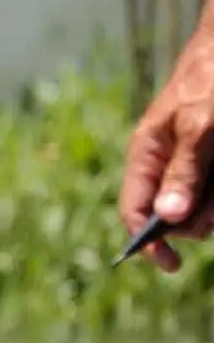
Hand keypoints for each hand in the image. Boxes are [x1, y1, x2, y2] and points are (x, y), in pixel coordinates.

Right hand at [125, 19, 213, 268]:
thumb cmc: (211, 79)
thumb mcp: (199, 126)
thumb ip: (185, 171)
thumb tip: (168, 217)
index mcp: (148, 156)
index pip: (136, 210)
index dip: (148, 240)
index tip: (172, 263)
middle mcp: (168, 165)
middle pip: (174, 215)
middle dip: (197, 220)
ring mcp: (195, 164)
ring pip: (201, 206)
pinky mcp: (213, 161)